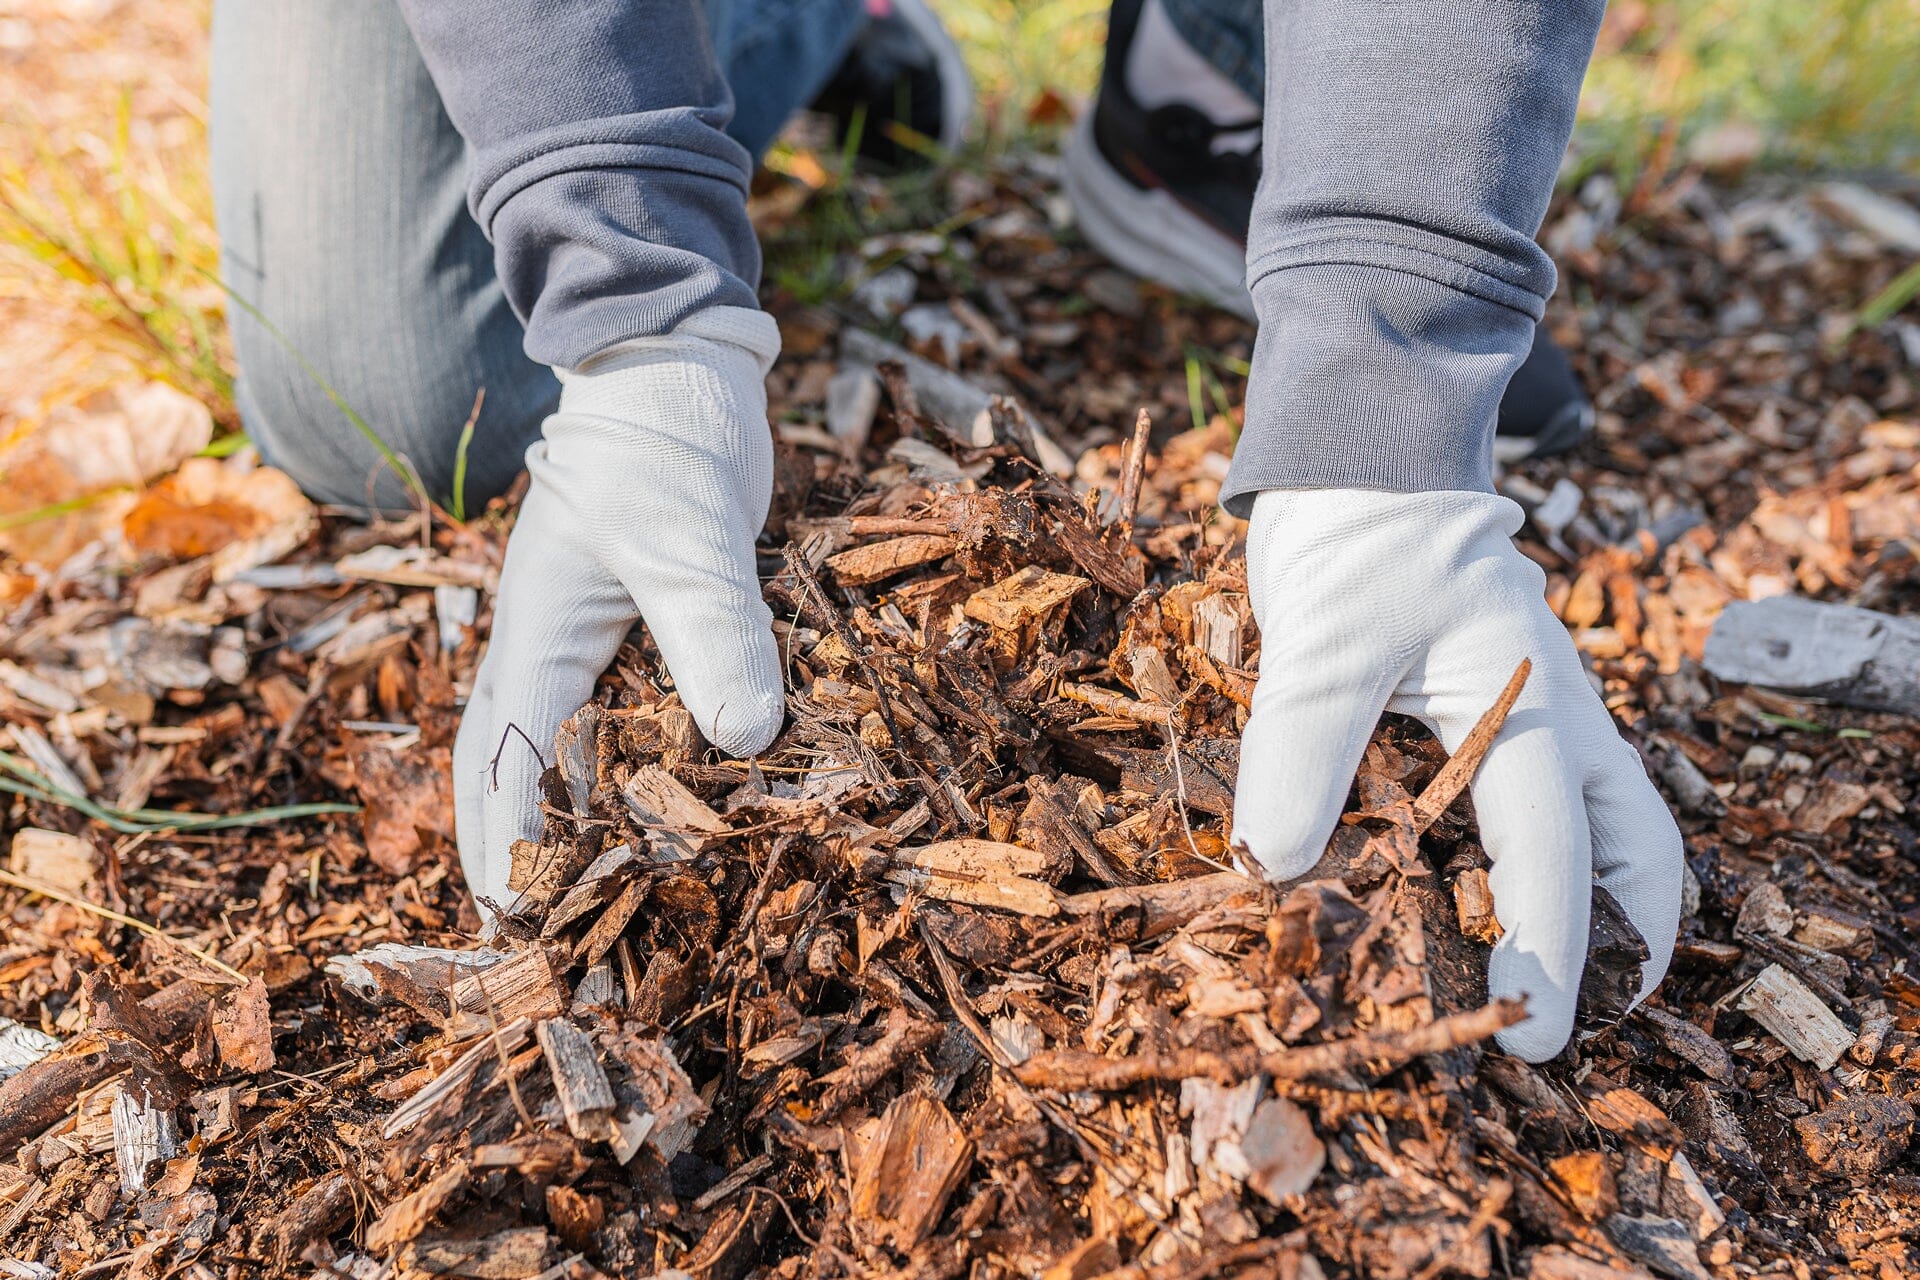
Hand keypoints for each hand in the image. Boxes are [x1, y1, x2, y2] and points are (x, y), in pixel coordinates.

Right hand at [453, 307, 785, 914]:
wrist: (675, 368)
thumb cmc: (662, 444)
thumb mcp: (688, 539)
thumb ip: (713, 633)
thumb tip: (746, 742)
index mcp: (536, 637)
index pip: (509, 768)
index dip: (515, 854)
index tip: (526, 934)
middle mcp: (544, 647)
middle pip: (502, 768)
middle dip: (508, 852)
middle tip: (527, 938)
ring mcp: (584, 636)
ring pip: (548, 745)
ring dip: (555, 816)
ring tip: (577, 893)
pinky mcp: (632, 624)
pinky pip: (610, 712)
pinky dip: (617, 764)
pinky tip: (657, 800)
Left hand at [1231, 488, 1681, 1060]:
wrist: (1361, 453)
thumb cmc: (1353, 537)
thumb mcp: (1321, 640)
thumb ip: (1301, 748)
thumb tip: (1275, 868)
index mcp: (1530, 702)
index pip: (1553, 845)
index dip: (1548, 944)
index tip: (1532, 1033)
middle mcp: (1555, 714)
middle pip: (1635, 843)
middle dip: (1625, 939)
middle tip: (1581, 1018)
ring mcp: (1536, 709)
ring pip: (1607, 820)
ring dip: (1598, 901)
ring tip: (1551, 979)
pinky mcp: (1495, 707)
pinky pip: (1542, 795)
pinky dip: (1536, 856)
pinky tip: (1475, 896)